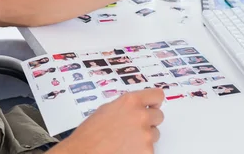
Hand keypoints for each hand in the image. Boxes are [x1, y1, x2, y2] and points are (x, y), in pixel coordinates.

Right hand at [50, 89, 164, 153]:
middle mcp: (141, 115)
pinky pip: (150, 149)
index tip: (152, 106)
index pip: (157, 95)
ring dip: (145, 137)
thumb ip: (127, 106)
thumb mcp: (107, 109)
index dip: (154, 102)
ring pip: (155, 134)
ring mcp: (145, 134)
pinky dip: (141, 150)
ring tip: (126, 140)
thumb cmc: (91, 133)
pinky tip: (126, 150)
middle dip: (149, 121)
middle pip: (159, 116)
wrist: (85, 152)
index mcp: (131, 101)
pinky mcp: (147, 152)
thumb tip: (138, 107)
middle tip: (134, 128)